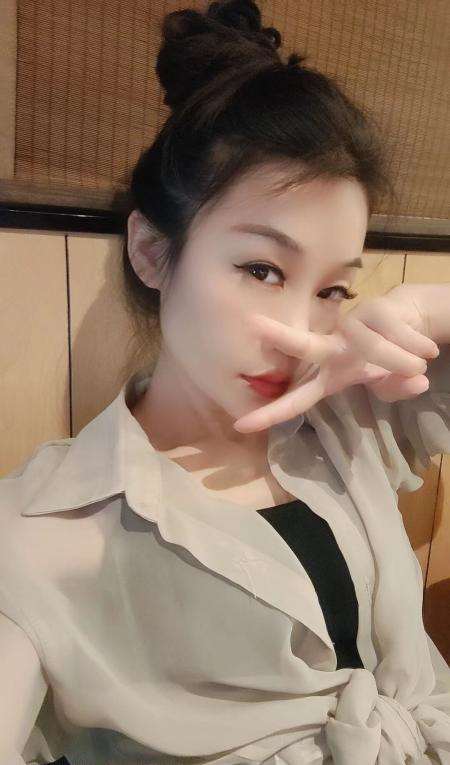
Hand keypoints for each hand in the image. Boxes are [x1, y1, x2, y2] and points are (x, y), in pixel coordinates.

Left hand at [233, 288, 439, 433]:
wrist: (408, 322)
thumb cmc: (385, 360)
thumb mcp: (388, 384)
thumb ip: (396, 388)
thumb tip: (417, 382)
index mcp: (327, 376)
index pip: (296, 398)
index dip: (271, 413)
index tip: (241, 425)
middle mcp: (333, 350)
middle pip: (307, 345)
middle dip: (282, 336)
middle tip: (254, 324)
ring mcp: (351, 327)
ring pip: (375, 347)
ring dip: (402, 359)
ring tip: (422, 363)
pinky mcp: (373, 309)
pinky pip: (398, 333)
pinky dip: (417, 345)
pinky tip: (428, 349)